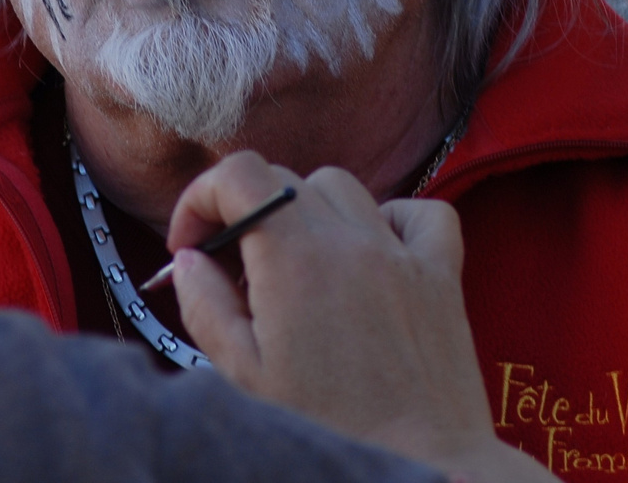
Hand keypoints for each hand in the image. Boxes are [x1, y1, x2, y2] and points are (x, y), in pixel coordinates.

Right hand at [168, 151, 555, 482]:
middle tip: (235, 272)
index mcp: (293, 259)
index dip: (201, 198)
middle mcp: (348, 241)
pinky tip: (371, 255)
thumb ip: (205, 306)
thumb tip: (188, 260)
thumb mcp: (244, 376)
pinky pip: (419, 212)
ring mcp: (400, 252)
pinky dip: (389, 218)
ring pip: (341, 187)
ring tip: (298, 268)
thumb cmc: (331, 428)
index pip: (239, 174)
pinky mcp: (440, 274)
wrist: (422, 464)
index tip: (191, 245)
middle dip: (245, 213)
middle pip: (282, 179)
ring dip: (308, 212)